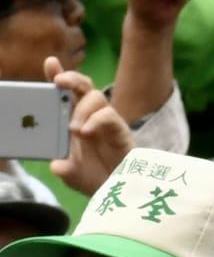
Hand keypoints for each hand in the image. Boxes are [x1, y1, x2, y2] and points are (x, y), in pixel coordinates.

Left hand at [43, 58, 134, 195]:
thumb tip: (58, 165)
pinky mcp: (120, 131)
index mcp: (75, 121)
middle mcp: (91, 117)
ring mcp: (107, 122)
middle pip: (83, 86)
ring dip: (81, 108)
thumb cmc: (96, 178)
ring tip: (75, 129)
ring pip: (96, 97)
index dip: (59, 76)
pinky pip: (109, 115)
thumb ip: (63, 168)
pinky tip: (86, 131)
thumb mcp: (72, 174)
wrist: (121, 193)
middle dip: (71, 78)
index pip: (66, 94)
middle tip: (59, 81)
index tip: (51, 63)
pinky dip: (96, 119)